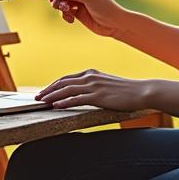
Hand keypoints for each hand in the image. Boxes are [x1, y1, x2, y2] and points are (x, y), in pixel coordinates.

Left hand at [36, 69, 151, 110]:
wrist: (141, 91)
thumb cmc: (126, 91)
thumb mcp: (106, 85)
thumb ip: (93, 87)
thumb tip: (82, 95)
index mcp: (91, 73)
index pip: (66, 78)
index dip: (53, 85)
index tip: (44, 91)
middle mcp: (90, 77)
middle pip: (63, 82)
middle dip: (48, 90)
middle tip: (37, 97)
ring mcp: (94, 86)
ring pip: (67, 90)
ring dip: (52, 96)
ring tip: (42, 102)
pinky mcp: (98, 96)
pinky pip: (77, 99)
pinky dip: (64, 102)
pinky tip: (56, 106)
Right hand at [48, 0, 129, 38]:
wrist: (114, 25)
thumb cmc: (106, 8)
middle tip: (56, 4)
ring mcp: (78, 1)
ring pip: (61, 1)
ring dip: (60, 7)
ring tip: (67, 12)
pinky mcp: (77, 12)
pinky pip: (64, 12)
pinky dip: (65, 15)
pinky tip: (71, 20)